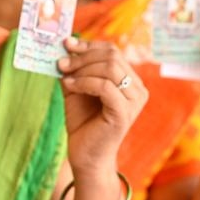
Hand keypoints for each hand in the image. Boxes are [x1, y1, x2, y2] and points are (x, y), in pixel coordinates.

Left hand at [58, 38, 147, 175]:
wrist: (85, 155)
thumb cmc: (83, 121)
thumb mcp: (77, 88)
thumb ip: (75, 68)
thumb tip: (66, 44)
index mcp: (131, 80)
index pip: (113, 51)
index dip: (88, 45)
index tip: (66, 44)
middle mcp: (138, 89)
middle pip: (112, 56)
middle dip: (82, 56)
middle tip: (61, 63)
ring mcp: (134, 101)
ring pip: (109, 68)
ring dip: (81, 69)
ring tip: (64, 76)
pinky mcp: (124, 113)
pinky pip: (104, 86)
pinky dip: (83, 82)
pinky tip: (68, 86)